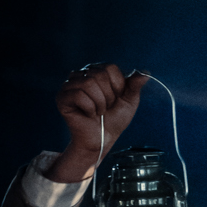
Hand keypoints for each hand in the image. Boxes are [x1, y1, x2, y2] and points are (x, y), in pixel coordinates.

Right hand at [51, 65, 149, 183]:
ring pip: (88, 83)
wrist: (103, 138)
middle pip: (99, 74)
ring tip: (98, 111)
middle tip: (106, 107)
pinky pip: (78, 95)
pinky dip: (89, 108)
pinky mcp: (62, 98)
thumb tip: (145, 73)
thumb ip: (135, 86)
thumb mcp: (129, 101)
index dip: (118, 86)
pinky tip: (88, 114)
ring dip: (100, 103)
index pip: (110, 67)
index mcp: (96, 72)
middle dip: (109, 96)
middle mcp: (81, 75)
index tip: (116, 99)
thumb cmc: (115, 119)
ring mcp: (69, 85)